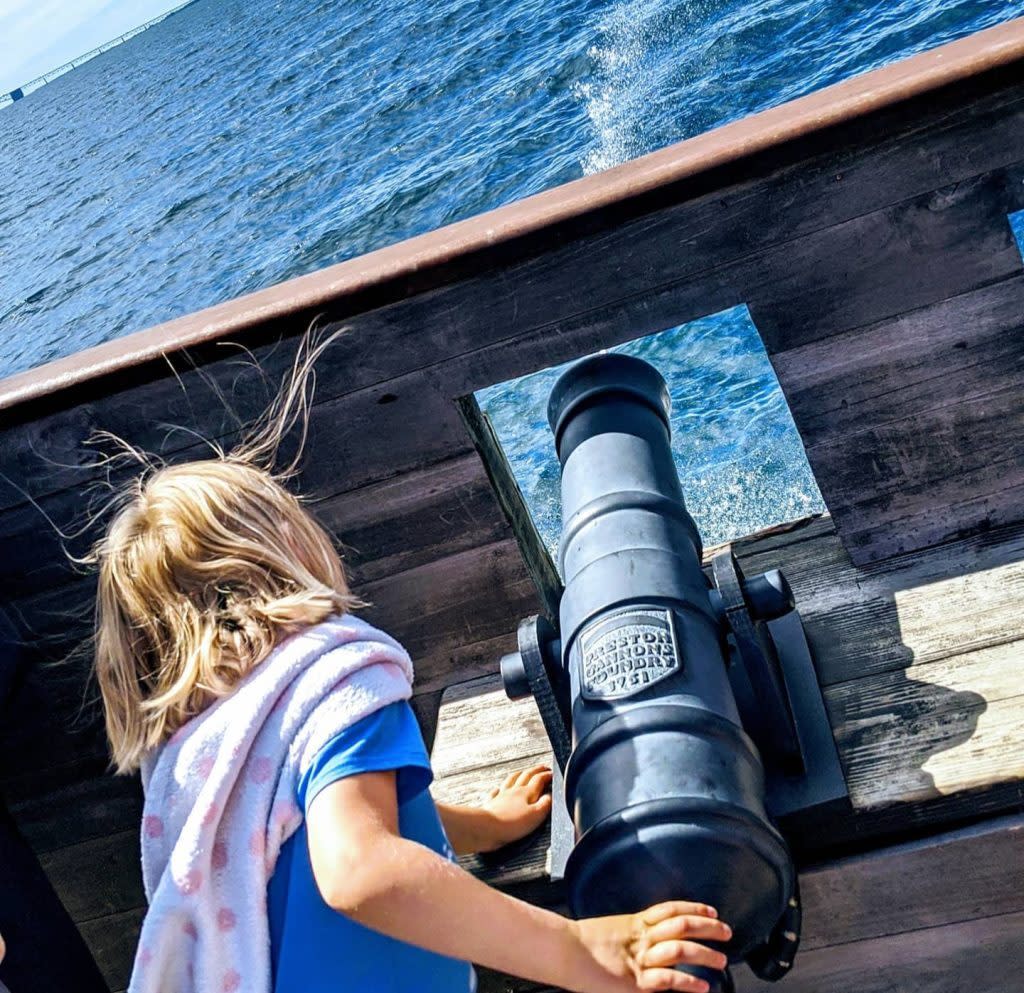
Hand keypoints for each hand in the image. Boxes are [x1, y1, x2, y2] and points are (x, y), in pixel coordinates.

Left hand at [480, 764, 553, 848]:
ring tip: (523, 772)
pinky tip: (499, 789)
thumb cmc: (511, 824)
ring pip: (511, 780)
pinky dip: (499, 788)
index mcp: (526, 793)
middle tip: (542, 767)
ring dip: (519, 774)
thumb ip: (545, 804)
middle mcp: (514, 791)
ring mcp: (501, 796)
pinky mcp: (491, 804)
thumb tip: (550, 797)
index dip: (547, 775)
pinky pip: (495, 792)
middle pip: (526, 775)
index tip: (552, 773)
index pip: (539, 779)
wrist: (487, 828)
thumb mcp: (536, 816)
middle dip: (536, 770)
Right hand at [569, 901, 731, 992]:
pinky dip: (687, 982)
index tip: (711, 910)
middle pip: (682, 925)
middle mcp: (641, 937)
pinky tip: (702, 986)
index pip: (671, 909)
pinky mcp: (635, 981)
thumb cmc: (579, 943)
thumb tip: (647, 938)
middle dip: (708, 927)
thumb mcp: (611, 933)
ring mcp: (640, 958)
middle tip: (726, 932)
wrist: (563, 951)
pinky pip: (667, 979)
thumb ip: (631, 936)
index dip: (694, 908)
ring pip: (681, 949)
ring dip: (705, 954)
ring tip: (721, 960)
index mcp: (635, 923)